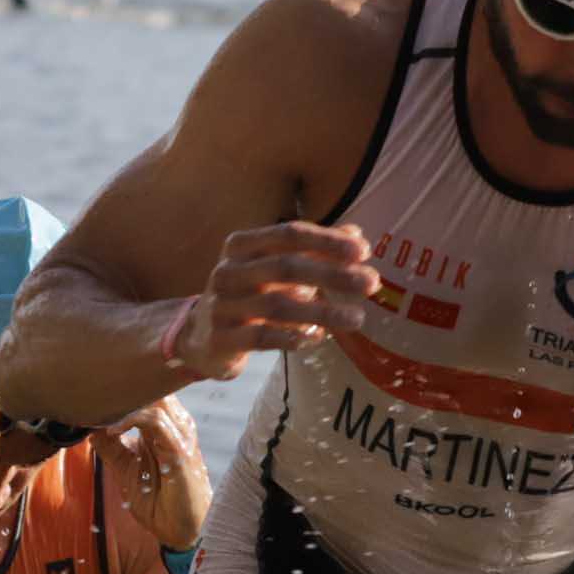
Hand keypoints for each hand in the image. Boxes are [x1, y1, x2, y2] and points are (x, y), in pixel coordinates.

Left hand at [90, 398, 210, 554]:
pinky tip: (112, 431)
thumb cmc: (159, 500)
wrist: (182, 530)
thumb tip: (89, 427)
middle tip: (90, 394)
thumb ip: (110, 447)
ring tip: (97, 410)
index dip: (119, 387)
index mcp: (165, 425)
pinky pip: (156, 422)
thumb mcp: (126, 469)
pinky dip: (131, 420)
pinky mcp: (180, 450)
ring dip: (123, 401)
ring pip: (155, 398)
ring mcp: (180, 434)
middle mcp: (176, 423)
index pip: (146, 390)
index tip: (90, 392)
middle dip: (120, 387)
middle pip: (152, 386)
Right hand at [172, 222, 380, 379]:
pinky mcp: (221, 339)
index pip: (288, 234)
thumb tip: (358, 237)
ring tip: (357, 319)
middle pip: (285, 266)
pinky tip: (318, 337)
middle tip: (371, 283)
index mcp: (242, 245)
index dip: (326, 240)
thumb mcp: (278, 268)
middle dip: (332, 274)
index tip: (363, 251)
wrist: (202, 337)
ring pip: (277, 305)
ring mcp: (221, 305)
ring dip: (322, 312)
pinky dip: (293, 337)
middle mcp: (228, 270)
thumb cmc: (250, 295)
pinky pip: (262, 338)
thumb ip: (315, 252)